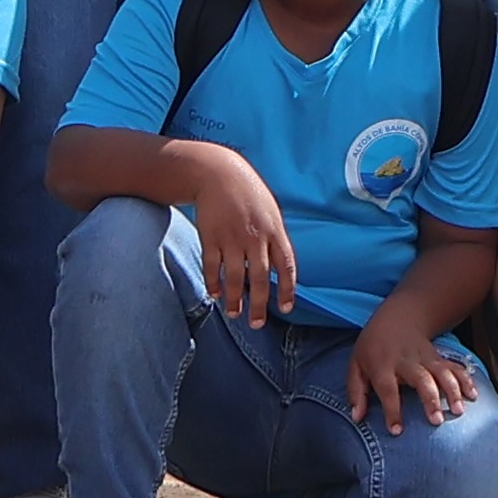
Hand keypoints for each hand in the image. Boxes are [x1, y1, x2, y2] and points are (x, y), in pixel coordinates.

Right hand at [186, 158, 301, 327]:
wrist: (219, 173)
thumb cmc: (248, 193)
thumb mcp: (270, 211)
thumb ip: (275, 238)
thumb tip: (278, 268)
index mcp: (274, 230)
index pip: (286, 266)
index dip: (287, 289)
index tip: (286, 308)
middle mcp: (255, 237)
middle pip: (259, 278)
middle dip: (259, 304)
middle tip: (257, 324)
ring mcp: (232, 237)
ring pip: (234, 277)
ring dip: (234, 299)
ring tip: (235, 313)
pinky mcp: (211, 236)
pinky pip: (212, 266)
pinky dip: (213, 282)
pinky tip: (215, 294)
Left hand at [345, 318, 479, 427]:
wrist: (397, 317)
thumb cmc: (373, 347)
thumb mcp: (356, 365)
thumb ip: (355, 392)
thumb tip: (356, 418)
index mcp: (382, 365)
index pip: (387, 389)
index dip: (392, 410)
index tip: (397, 431)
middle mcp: (406, 361)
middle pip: (420, 379)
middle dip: (430, 399)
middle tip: (437, 421)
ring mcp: (425, 357)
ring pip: (441, 372)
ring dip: (452, 391)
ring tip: (459, 411)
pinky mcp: (438, 357)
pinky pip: (454, 367)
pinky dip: (465, 380)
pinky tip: (474, 395)